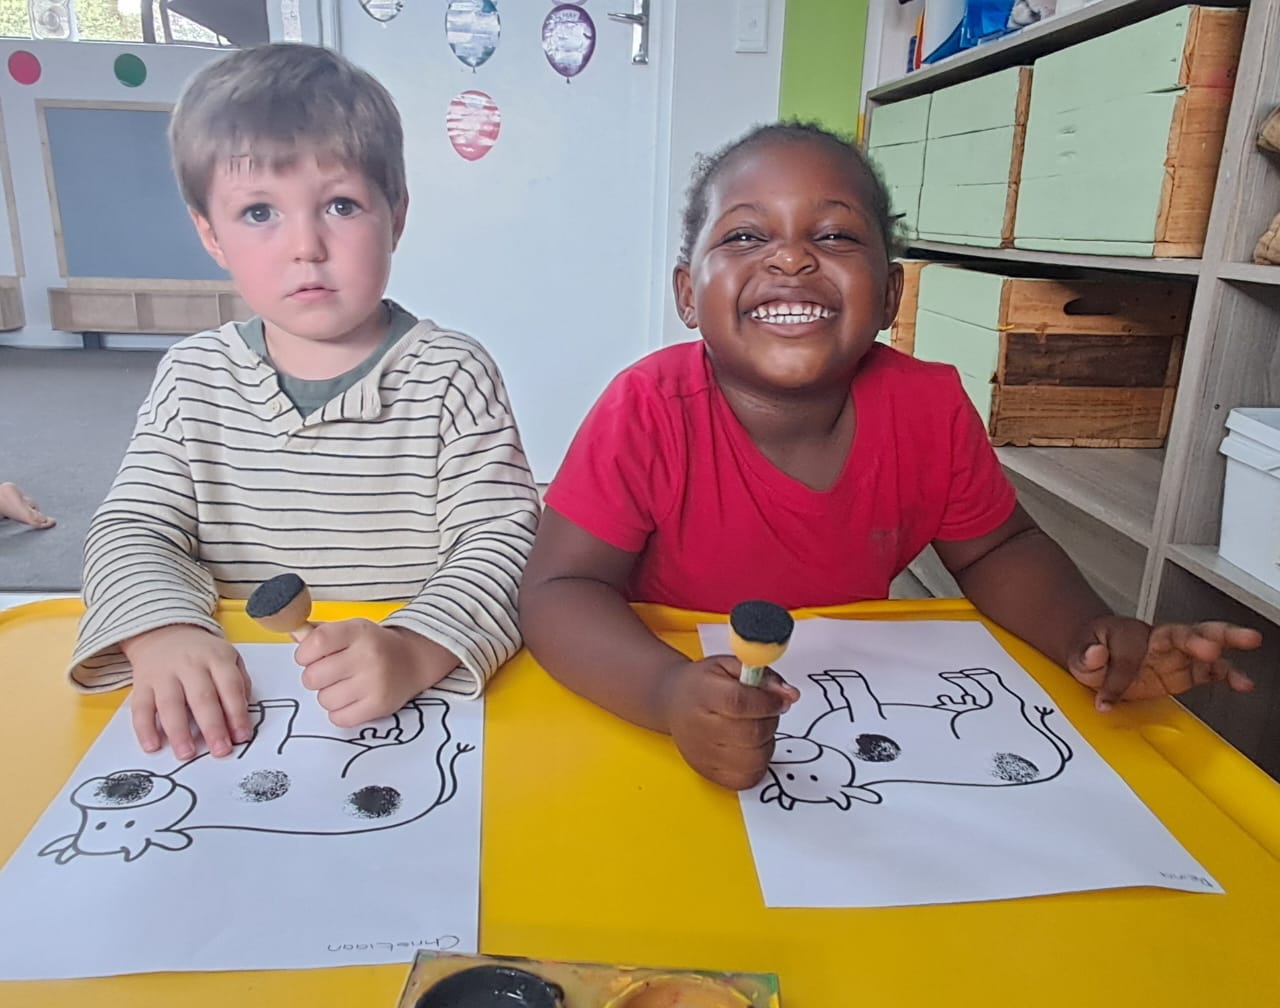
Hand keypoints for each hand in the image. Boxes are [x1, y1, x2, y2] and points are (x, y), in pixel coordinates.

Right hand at [120, 624, 251, 758]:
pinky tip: (152, 746)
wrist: (163, 631)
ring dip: (179, 732)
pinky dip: (145, 729)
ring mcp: (164, 674)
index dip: (237, 713)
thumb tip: (243, 715)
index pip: (230, 687)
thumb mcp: (228, 657)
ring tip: (187, 753)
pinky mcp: (142, 683)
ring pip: (170, 704)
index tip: (242, 736)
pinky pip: (141, 707)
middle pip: (202, 697)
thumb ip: (239, 683)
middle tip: (220, 750)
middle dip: (212, 727)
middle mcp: (190, 664)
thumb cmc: (202, 652)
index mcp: (216, 658)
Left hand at [295, 619, 457, 727]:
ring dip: (329, 694)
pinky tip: (352, 699)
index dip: (304, 654)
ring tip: (344, 685)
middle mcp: (367, 656)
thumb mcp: (351, 630)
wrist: (413, 660)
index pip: (315, 643)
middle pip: (313, 676)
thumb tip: (292, 634)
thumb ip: (320, 633)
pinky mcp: (378, 706)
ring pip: (324, 699)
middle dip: (315, 677)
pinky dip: (340, 712)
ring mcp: (374, 683)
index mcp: (358, 632)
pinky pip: (338, 718)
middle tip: (330, 673)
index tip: (310, 656)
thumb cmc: (375, 646)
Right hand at [660, 656, 799, 790]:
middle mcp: (699, 726)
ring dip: (766, 744)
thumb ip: (763, 676)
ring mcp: (703, 753)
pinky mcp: (708, 772)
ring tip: (756, 729)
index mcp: (704, 693)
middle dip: (770, 722)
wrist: (674, 702)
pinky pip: (746, 778)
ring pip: (753, 759)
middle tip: (767, 711)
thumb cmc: (703, 684)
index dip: (767, 702)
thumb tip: (789, 695)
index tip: (778, 699)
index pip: (740, 702)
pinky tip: (750, 747)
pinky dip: (757, 764)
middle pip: (750, 733)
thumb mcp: (731, 666)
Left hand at [1068, 616, 1261, 711]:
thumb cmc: (1092, 649)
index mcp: (1130, 633)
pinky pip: (1211, 671)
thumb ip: (1086, 655)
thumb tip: (1095, 654)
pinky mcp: (1185, 672)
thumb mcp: (1080, 654)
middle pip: (1183, 632)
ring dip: (1225, 643)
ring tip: (1248, 642)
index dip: (1120, 676)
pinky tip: (1243, 682)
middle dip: (1199, 636)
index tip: (1107, 696)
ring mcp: (1175, 655)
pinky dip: (1228, 675)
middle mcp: (1157, 641)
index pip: (1131, 654)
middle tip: (1213, 643)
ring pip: (1205, 644)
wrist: (1099, 653)